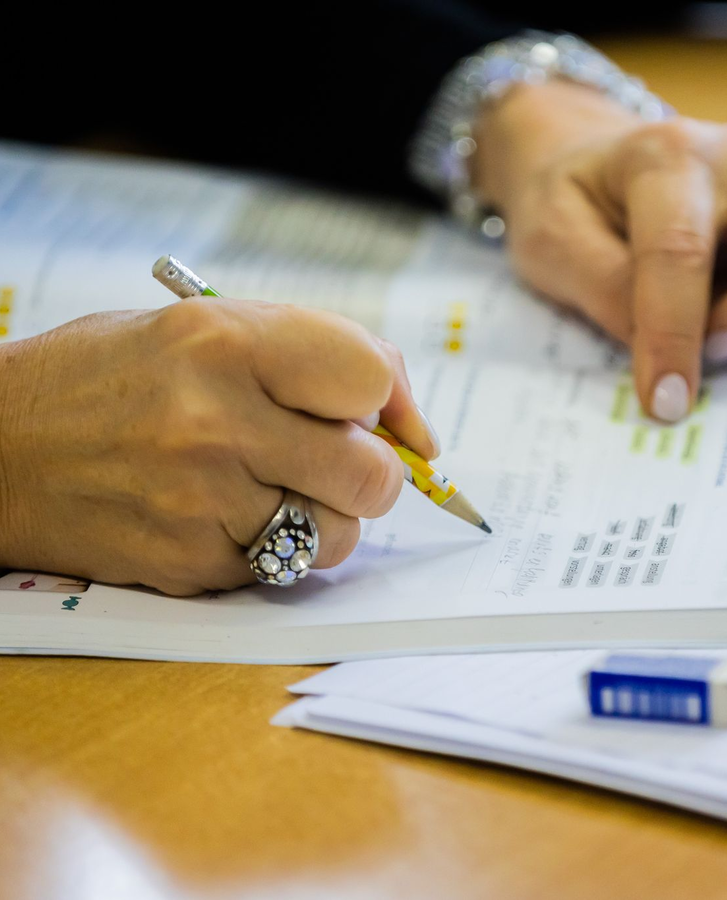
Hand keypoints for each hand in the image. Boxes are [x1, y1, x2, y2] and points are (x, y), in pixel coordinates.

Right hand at [0, 300, 437, 594]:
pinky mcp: (187, 563)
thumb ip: (309, 356)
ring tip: (272, 491)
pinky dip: (274, 551)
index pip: (369, 377)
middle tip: (331, 462)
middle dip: (369, 474)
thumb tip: (410, 424)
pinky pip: (284, 573)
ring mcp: (200, 500)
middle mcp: (216, 420)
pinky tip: (226, 518)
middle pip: (372, 474)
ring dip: (324, 519)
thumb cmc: (110, 379)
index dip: (390, 404)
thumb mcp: (203, 328)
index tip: (384, 421)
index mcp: (226, 341)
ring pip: (338, 535)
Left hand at [474, 80, 726, 422]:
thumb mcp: (553, 242)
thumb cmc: (576, 200)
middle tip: (713, 345)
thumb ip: (607, 293)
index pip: (682, 250)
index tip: (666, 403)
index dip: (674, 336)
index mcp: (667, 156)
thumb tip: (669, 357)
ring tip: (720, 319)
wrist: (600, 160)